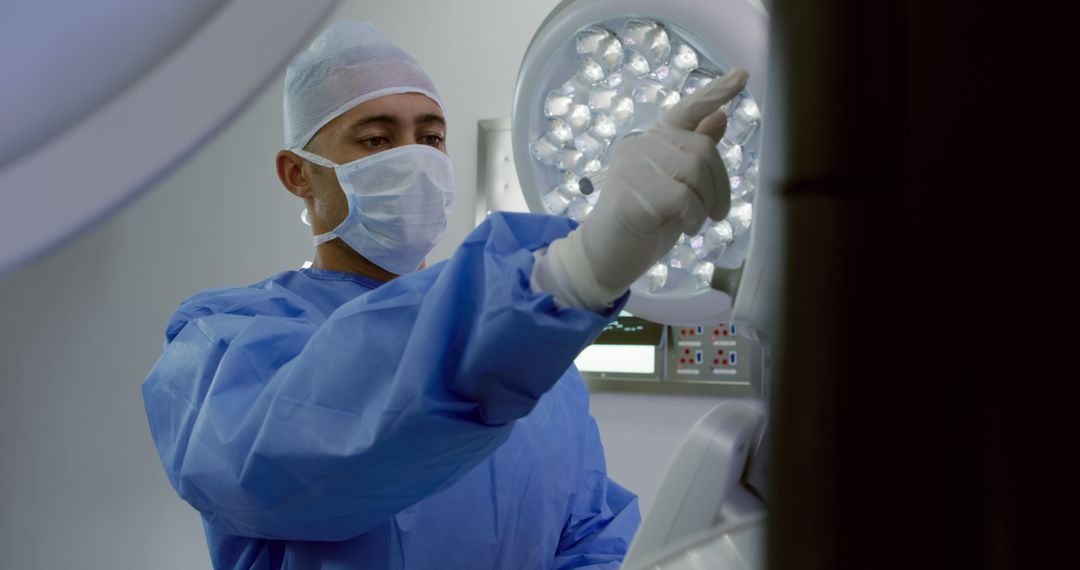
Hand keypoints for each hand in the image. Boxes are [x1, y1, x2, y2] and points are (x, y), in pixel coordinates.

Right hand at [539, 69, 748, 308]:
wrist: (606, 256)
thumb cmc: (644, 221)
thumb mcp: (677, 185)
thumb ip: (694, 153)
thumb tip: (721, 116)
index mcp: (653, 139)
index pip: (688, 108)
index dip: (716, 92)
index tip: (742, 74)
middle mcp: (641, 143)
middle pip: (703, 149)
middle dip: (719, 186)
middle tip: (716, 214)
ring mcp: (632, 165)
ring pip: (695, 171)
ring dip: (705, 203)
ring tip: (693, 222)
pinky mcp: (631, 191)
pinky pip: (683, 197)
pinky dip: (693, 217)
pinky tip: (684, 228)